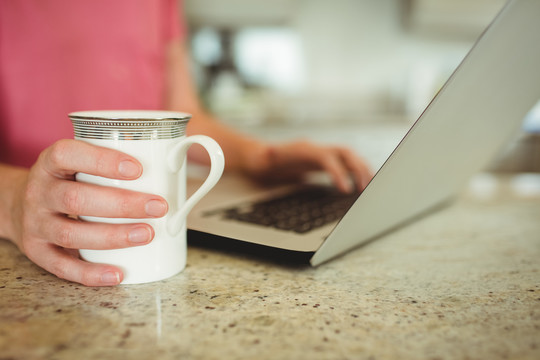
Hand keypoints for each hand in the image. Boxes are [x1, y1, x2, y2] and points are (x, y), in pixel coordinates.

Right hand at [10, 140, 167, 285]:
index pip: (68, 155)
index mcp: (51, 164)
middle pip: (75, 199)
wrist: (19, 205)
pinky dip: (91, 273)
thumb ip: (114, 161)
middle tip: (158, 207)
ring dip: (113, 237)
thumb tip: (173, 160)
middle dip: (122, 205)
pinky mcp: (37, 252)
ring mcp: (35, 224)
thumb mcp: (79, 162)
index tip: (138, 169)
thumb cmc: (67, 181)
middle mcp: (39, 192)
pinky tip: (118, 273)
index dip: (101, 161)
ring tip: (147, 234)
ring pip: (70, 234)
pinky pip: (62, 267)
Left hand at [248, 140, 372, 192]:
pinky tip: (365, 185)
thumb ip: (267, 155)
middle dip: (358, 169)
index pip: (327, 157)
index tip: (345, 190)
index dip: (338, 172)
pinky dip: (358, 172)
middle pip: (345, 153)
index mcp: (305, 148)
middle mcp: (317, 148)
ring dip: (362, 170)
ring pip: (350, 157)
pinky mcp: (326, 161)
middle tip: (364, 190)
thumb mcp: (262, 158)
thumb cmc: (262, 159)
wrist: (262, 156)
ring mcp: (323, 153)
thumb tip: (267, 152)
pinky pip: (348, 164)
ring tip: (370, 189)